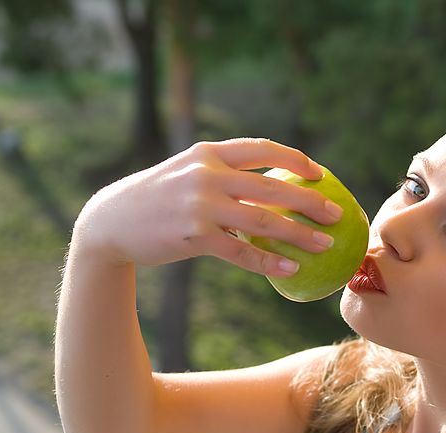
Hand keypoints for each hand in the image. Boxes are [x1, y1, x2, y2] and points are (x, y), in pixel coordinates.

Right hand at [72, 138, 343, 275]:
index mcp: (209, 153)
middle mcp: (207, 174)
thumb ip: (224, 175)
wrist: (110, 222)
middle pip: (273, 187)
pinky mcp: (194, 236)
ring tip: (325, 245)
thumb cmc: (157, 199)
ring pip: (263, 221)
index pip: (263, 149)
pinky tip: (290, 269)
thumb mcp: (188, 174)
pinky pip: (241, 252)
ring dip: (299, 235)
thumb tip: (272, 189)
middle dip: (310, 201)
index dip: (296, 160)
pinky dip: (268, 262)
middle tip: (336, 214)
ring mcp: (200, 205)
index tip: (321, 175)